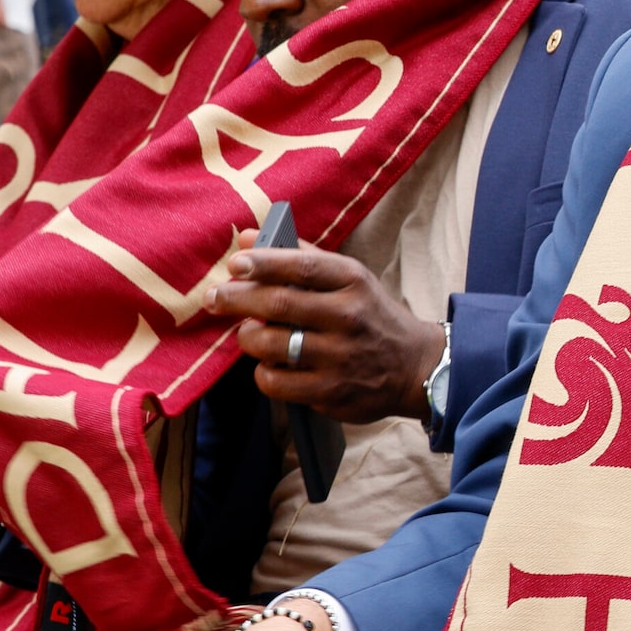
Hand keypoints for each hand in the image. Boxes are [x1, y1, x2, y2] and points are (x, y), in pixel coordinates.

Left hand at [209, 230, 441, 424]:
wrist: (416, 367)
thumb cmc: (370, 316)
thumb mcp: (350, 278)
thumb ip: (300, 257)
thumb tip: (248, 238)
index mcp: (353, 282)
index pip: (302, 267)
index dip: (263, 262)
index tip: (236, 263)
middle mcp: (348, 317)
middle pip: (278, 305)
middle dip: (237, 299)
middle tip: (215, 298)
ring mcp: (340, 358)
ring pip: (271, 345)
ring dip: (249, 337)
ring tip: (249, 333)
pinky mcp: (332, 392)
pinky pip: (276, 382)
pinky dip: (263, 372)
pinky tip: (269, 364)